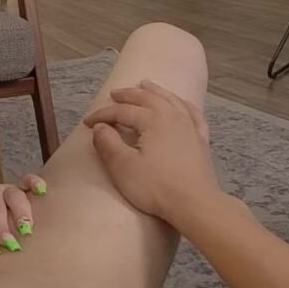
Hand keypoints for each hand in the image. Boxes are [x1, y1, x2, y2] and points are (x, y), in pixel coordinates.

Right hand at [80, 83, 222, 221]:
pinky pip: (193, 113)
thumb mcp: (123, 167)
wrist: (195, 203)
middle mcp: (173, 116)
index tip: (87, 122)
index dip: (103, 115)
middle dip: (129, 95)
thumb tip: (99, 127)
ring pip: (171, 100)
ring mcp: (190, 127)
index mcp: (153, 120)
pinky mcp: (201, 140)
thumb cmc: (156, 187)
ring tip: (146, 84)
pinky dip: (184, 104)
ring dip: (156, 91)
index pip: (122, 111)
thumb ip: (108, 144)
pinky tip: (181, 104)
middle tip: (115, 93)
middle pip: (148, 98)